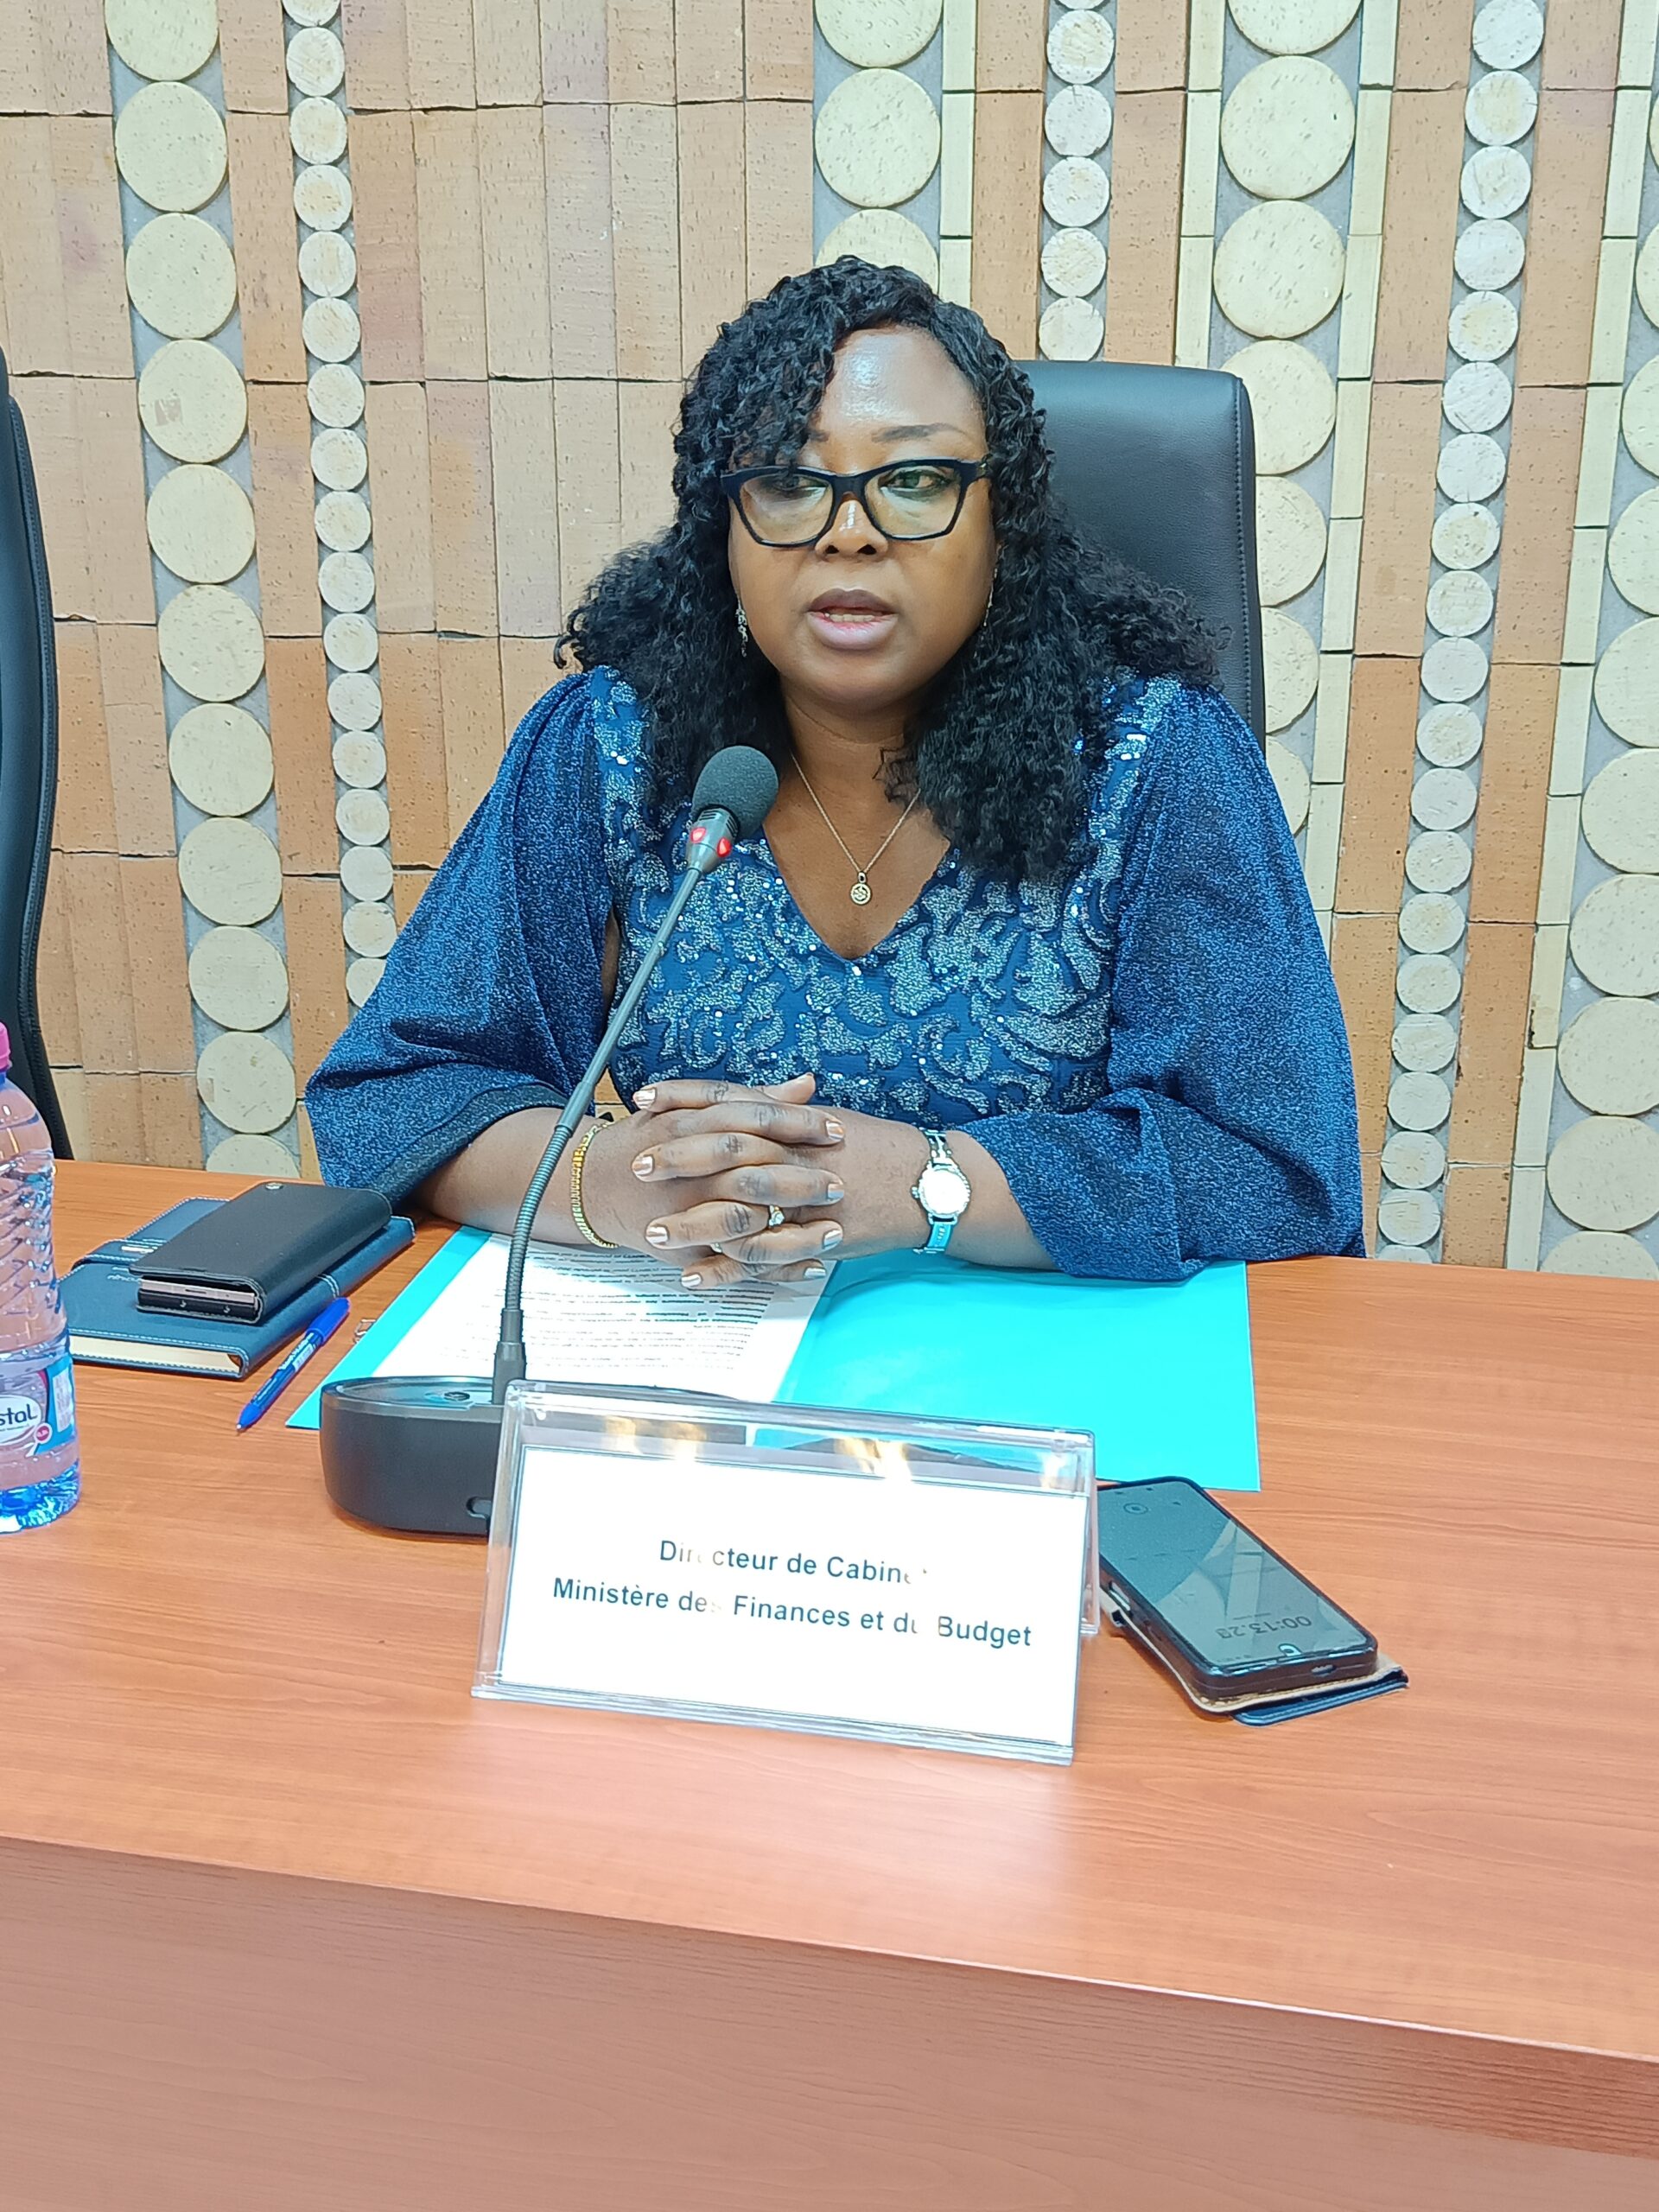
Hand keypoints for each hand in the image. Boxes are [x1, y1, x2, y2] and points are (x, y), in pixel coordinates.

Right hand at [578, 1075, 848, 1277]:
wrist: (593, 1184)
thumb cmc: (651, 1141)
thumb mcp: (692, 1109)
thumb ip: (752, 1099)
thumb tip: (806, 1085)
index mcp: (688, 1123)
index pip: (751, 1119)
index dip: (796, 1124)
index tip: (835, 1130)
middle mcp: (685, 1167)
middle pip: (751, 1169)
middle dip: (799, 1178)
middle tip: (839, 1183)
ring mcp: (683, 1210)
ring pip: (745, 1220)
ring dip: (792, 1228)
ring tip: (835, 1230)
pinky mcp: (683, 1248)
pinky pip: (733, 1263)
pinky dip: (772, 1267)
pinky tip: (810, 1266)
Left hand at [627, 1077, 928, 1289]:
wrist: (929, 1182)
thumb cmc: (877, 1148)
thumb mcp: (826, 1120)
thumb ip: (779, 1110)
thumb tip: (735, 1098)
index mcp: (796, 1121)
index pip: (731, 1101)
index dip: (684, 1098)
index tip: (643, 1098)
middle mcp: (798, 1155)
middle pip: (728, 1152)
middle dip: (678, 1159)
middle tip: (635, 1163)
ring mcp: (808, 1200)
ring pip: (741, 1210)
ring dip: (693, 1223)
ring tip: (651, 1230)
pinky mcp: (817, 1238)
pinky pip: (766, 1258)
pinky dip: (728, 1270)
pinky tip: (695, 1277)